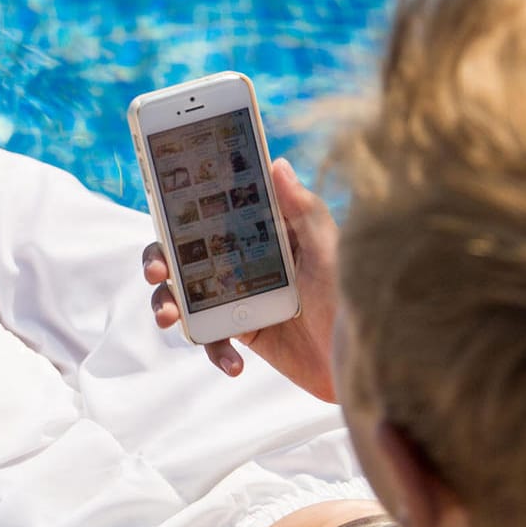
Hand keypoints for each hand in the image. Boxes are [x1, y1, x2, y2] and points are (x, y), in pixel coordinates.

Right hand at [141, 158, 340, 402]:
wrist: (368, 363)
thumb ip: (302, 210)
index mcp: (261, 233)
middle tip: (157, 269)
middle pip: (184, 253)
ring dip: (167, 304)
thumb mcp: (329, 250)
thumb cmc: (353, 297)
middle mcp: (244, 261)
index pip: (212, 211)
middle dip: (160, 258)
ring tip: (169, 317)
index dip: (180, 207)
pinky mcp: (241, 332)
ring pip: (185, 295)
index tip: (160, 206)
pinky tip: (234, 364)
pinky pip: (211, 339)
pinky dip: (215, 351)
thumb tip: (277, 162)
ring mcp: (238, 298)